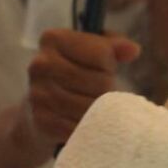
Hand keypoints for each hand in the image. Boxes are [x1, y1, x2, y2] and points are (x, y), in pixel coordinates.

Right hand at [22, 28, 139, 147]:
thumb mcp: (89, 52)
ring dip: (99, 111)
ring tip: (95, 107)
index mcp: (52, 39)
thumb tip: (133, 49)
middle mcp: (40, 64)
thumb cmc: (71, 74)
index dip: (109, 64)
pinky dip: (87, 128)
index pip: (102, 53)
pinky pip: (79, 127)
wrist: (34, 111)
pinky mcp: (41, 120)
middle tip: (100, 92)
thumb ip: (112, 46)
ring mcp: (38, 93)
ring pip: (91, 107)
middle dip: (107, 89)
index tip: (102, 68)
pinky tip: (84, 122)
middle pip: (100, 82)